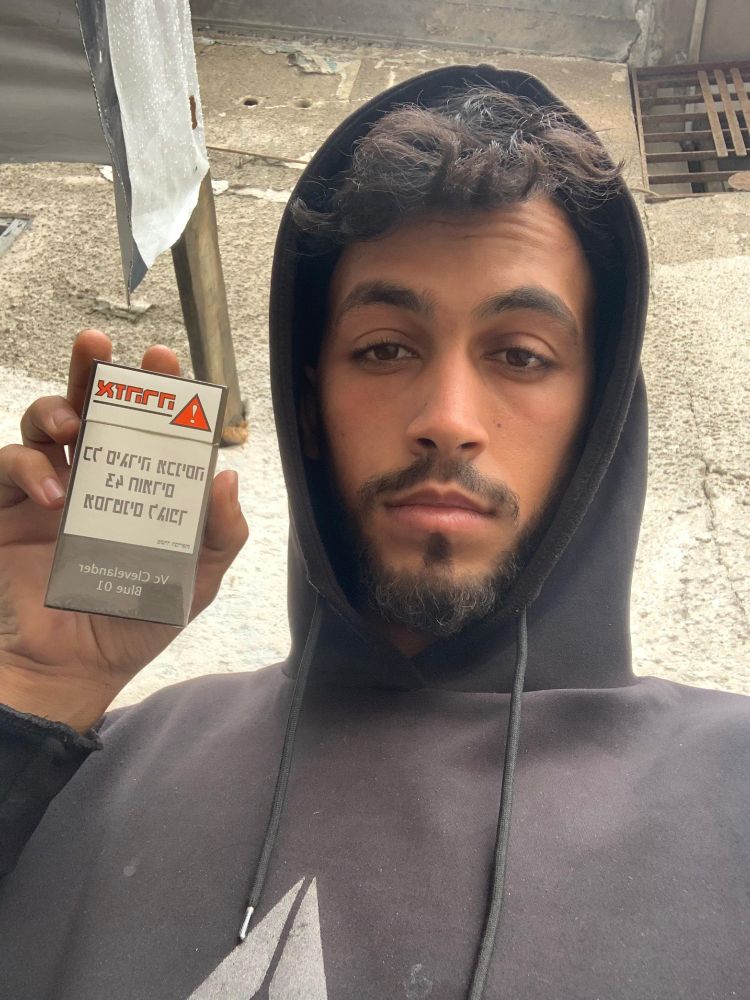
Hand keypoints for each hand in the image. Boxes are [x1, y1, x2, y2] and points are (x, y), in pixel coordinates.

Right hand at [0, 330, 247, 731]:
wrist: (71, 670)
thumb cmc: (136, 622)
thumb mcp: (194, 581)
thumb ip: (220, 533)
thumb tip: (228, 476)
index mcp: (141, 488)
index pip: (150, 427)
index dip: (156, 392)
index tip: (165, 361)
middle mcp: (96, 480)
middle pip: (91, 407)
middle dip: (94, 371)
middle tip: (100, 346)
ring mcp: (49, 493)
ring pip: (45, 425)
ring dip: (56, 411)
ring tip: (75, 426)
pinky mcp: (9, 511)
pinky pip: (10, 467)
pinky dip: (29, 468)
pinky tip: (55, 494)